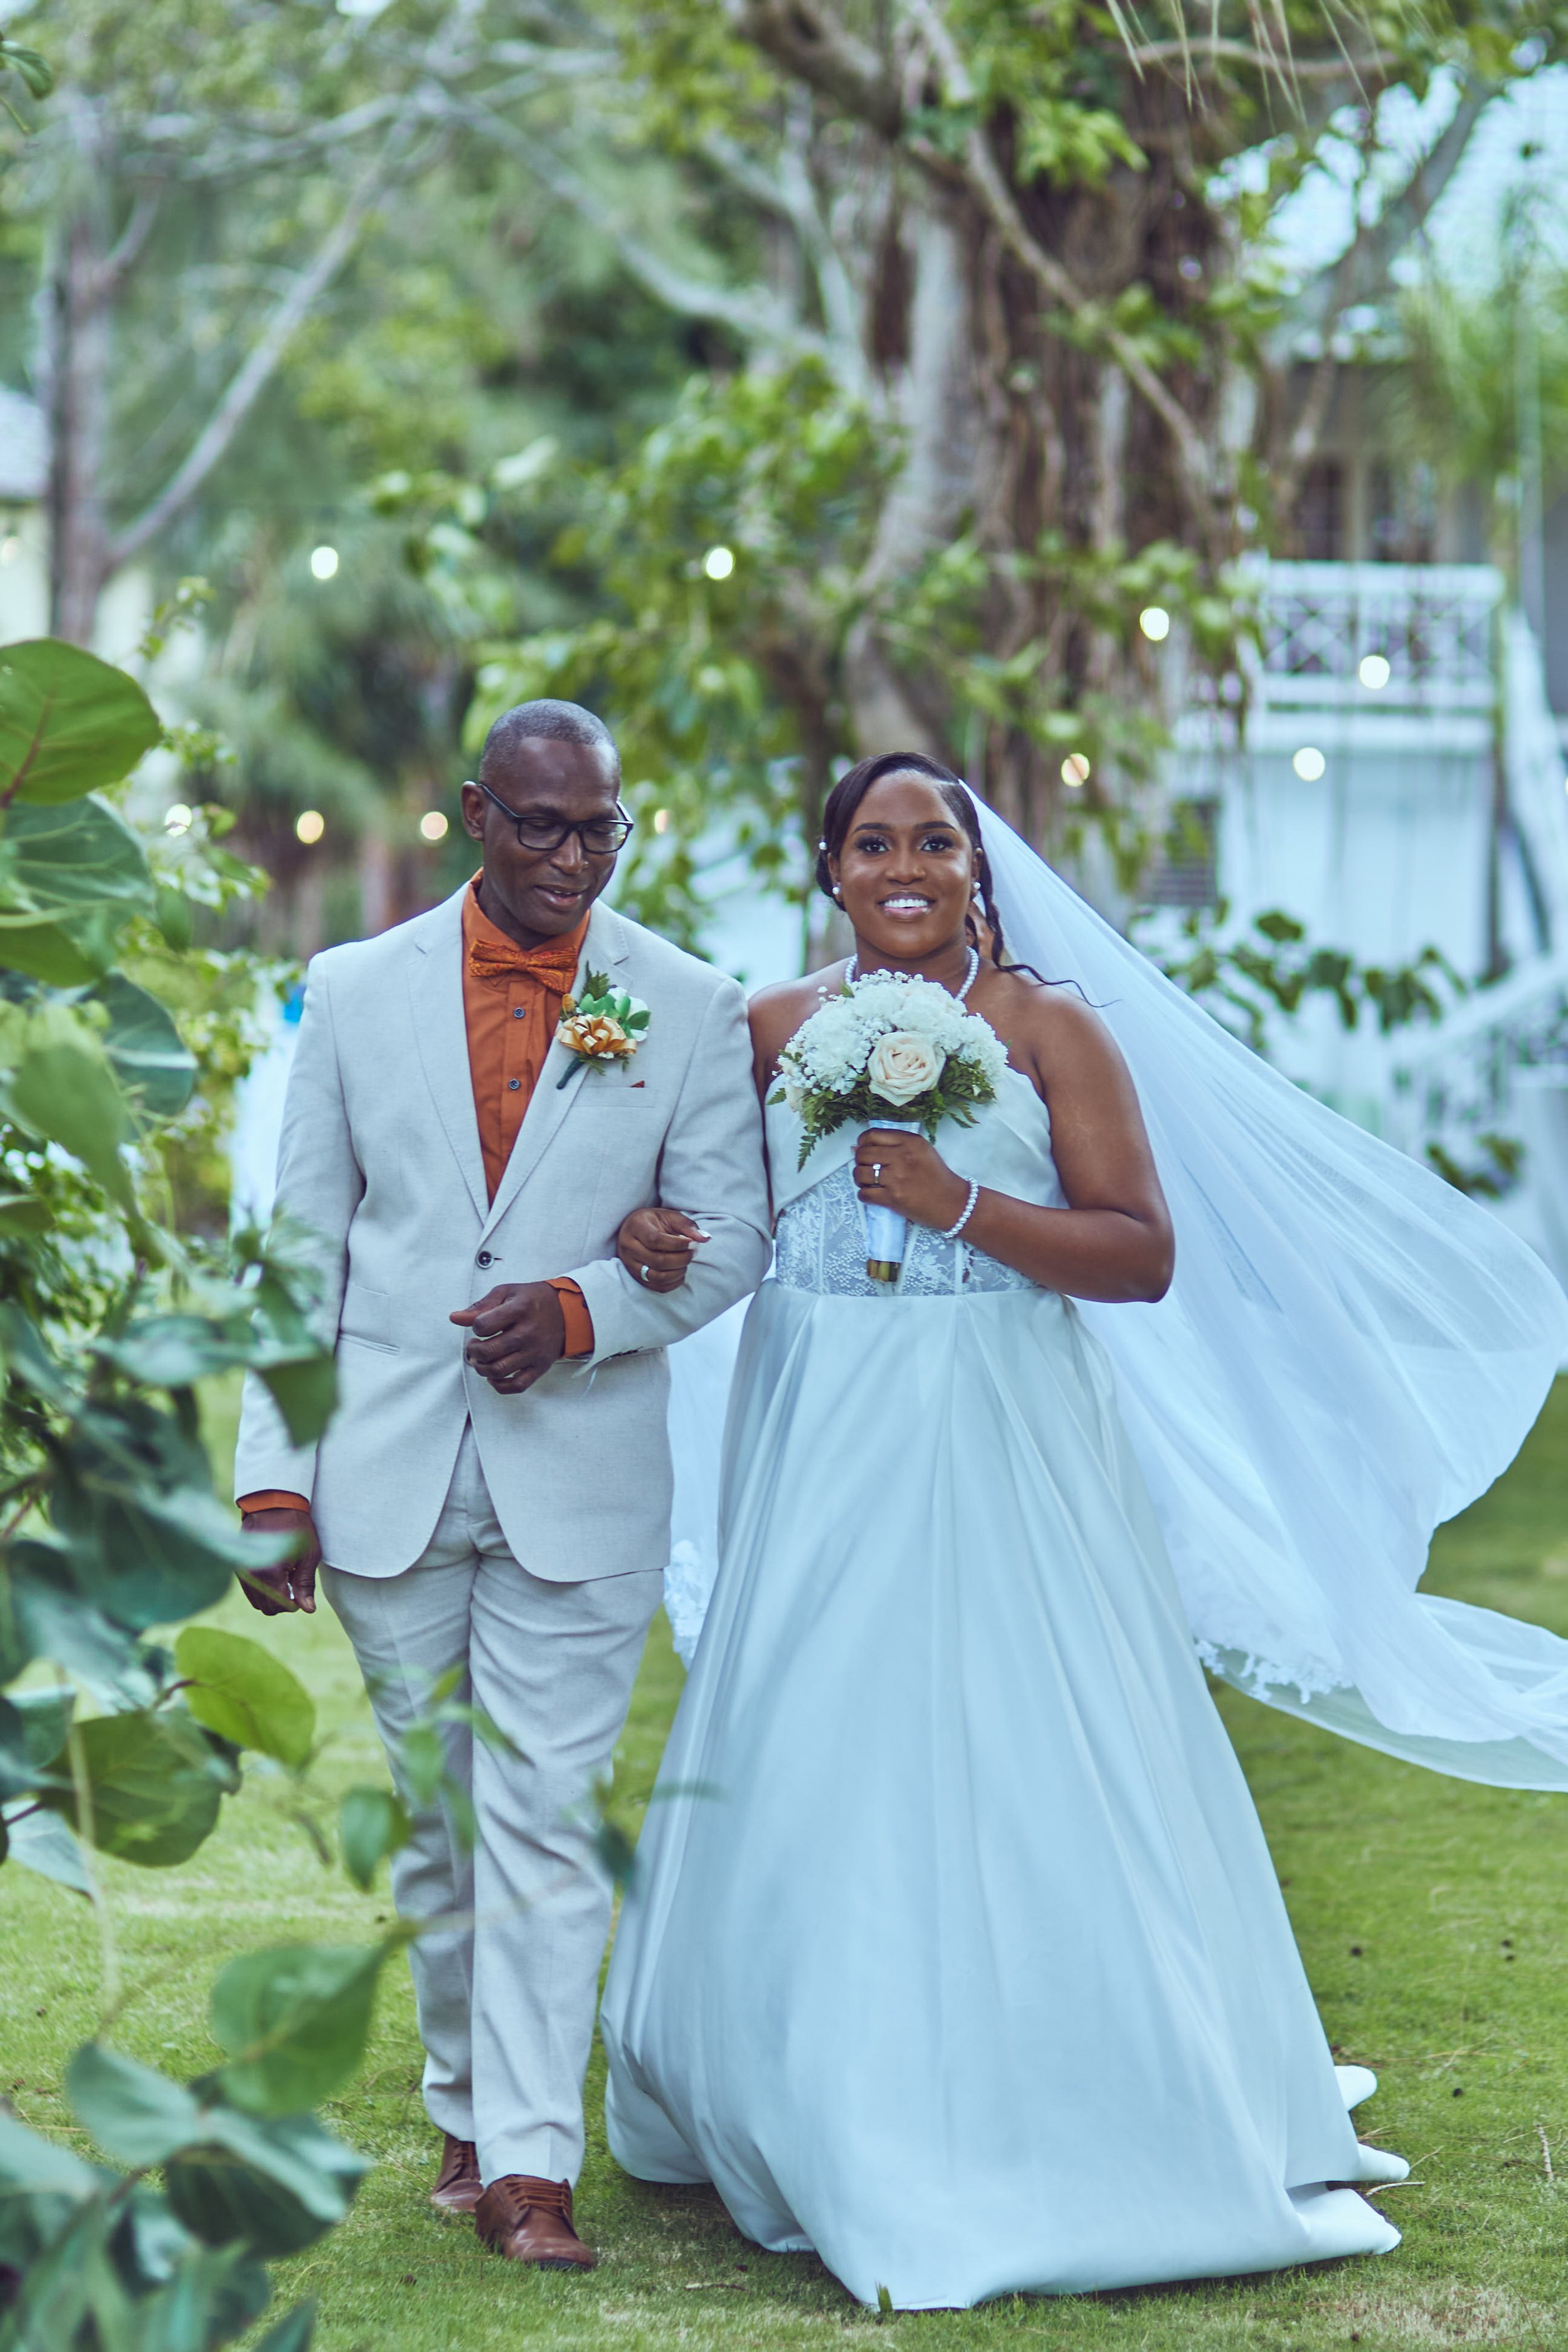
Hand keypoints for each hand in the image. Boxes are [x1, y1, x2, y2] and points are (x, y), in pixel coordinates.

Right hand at [239, 1508, 321, 1615]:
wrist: (273, 1504)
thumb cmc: (296, 1527)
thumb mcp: (309, 1555)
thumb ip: (306, 1585)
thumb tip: (308, 1609)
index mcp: (270, 1573)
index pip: (279, 1606)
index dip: (294, 1604)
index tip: (301, 1591)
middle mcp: (252, 1575)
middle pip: (266, 1608)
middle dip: (282, 1602)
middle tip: (294, 1585)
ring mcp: (242, 1572)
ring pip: (256, 1601)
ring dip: (271, 1597)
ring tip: (284, 1577)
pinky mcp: (238, 1567)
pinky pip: (249, 1590)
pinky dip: (261, 1589)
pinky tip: (273, 1573)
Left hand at [449, 1281, 565, 1394]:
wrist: (568, 1312)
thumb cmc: (533, 1301)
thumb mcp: (507, 1293)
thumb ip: (480, 1306)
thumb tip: (455, 1318)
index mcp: (519, 1310)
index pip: (483, 1325)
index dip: (475, 1326)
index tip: (480, 1325)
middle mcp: (528, 1333)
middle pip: (488, 1351)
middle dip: (472, 1351)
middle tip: (474, 1346)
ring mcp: (535, 1353)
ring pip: (498, 1371)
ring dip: (481, 1368)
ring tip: (480, 1360)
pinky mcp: (540, 1367)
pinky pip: (517, 1386)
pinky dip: (499, 1385)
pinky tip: (494, 1377)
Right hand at [616, 1206, 709, 1294]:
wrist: (635, 1229)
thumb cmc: (655, 1221)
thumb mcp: (670, 1216)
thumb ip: (687, 1226)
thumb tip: (704, 1238)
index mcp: (636, 1227)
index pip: (655, 1240)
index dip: (677, 1245)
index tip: (693, 1243)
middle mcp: (628, 1246)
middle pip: (657, 1261)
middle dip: (682, 1259)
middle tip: (694, 1252)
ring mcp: (630, 1264)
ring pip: (657, 1276)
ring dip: (679, 1271)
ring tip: (687, 1260)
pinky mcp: (636, 1277)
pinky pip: (657, 1286)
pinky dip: (674, 1282)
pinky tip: (681, 1271)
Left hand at [854, 1128, 970, 1232]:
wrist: (952, 1202)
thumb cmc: (936, 1176)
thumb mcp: (922, 1151)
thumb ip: (894, 1145)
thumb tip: (856, 1147)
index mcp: (910, 1142)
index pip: (872, 1135)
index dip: (862, 1143)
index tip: (864, 1150)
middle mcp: (903, 1157)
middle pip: (863, 1154)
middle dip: (859, 1162)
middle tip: (867, 1168)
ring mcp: (897, 1178)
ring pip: (861, 1174)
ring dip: (860, 1179)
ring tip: (868, 1182)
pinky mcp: (893, 1198)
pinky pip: (864, 1194)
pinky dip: (864, 1194)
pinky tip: (872, 1194)